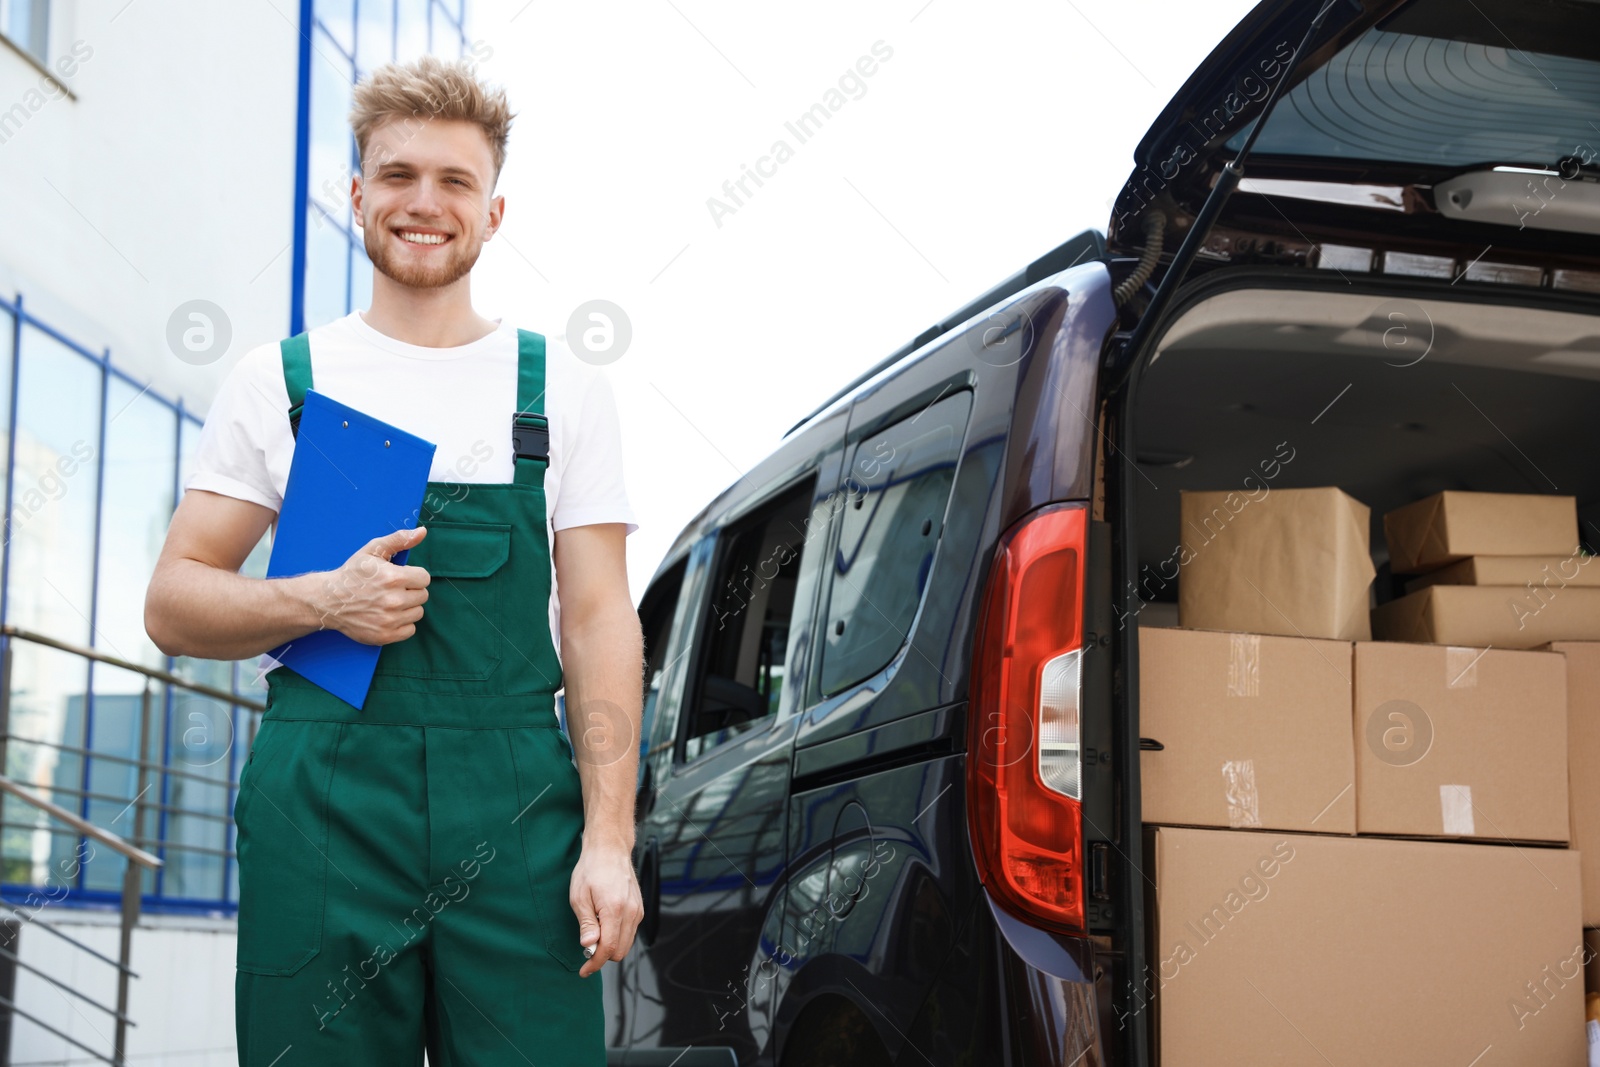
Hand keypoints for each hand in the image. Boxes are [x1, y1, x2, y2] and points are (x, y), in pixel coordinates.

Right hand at [311, 527, 430, 643]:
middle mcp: (394, 600)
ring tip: (389, 602)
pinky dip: (402, 624)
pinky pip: (410, 630)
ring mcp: (389, 620)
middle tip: (391, 589)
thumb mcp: (373, 550)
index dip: (413, 576)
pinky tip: (388, 615)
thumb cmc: (352, 573)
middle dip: (410, 590)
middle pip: (422, 596)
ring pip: (417, 613)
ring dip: (407, 607)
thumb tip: (422, 532)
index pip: (424, 578)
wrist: (328, 600)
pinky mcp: (385, 635)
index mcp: (394, 578)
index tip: (399, 576)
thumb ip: (399, 539)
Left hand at [570, 841, 643, 977]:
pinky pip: (630, 932)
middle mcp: (631, 912)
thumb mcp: (579, 897)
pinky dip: (618, 937)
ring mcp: (637, 910)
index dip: (595, 964)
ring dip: (611, 947)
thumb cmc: (592, 869)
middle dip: (603, 957)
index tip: (584, 971)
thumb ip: (586, 924)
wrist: (610, 849)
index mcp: (614, 910)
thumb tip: (589, 946)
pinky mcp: (639, 908)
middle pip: (620, 951)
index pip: (608, 949)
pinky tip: (605, 926)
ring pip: (627, 944)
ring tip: (594, 934)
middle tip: (586, 948)